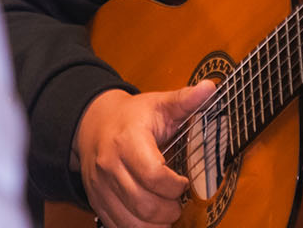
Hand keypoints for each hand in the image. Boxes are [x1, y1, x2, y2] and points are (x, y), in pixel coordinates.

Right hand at [73, 82, 214, 227]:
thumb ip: (184, 100)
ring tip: (167, 213)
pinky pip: (117, 226)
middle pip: (143, 204)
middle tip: (178, 203)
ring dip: (155, 225)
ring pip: (130, 222)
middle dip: (169, 210)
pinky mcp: (96, 201)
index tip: (184, 182)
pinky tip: (151, 220)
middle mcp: (110, 166)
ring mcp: (100, 187)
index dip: (174, 186)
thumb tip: (210, 88)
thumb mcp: (158, 103)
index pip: (153, 174)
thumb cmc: (132, 117)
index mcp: (127, 141)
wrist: (93, 124)